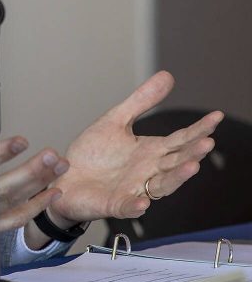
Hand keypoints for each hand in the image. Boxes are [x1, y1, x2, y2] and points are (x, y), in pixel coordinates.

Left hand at [49, 71, 222, 223]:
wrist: (65, 177)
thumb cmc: (93, 154)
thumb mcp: (116, 121)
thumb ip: (141, 102)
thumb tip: (167, 75)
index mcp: (150, 151)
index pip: (180, 139)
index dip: (198, 129)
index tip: (216, 116)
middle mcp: (148, 171)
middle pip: (176, 162)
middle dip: (193, 153)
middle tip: (208, 142)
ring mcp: (134, 188)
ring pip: (161, 185)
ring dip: (177, 177)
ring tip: (192, 166)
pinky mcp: (114, 203)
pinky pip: (128, 206)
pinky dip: (136, 205)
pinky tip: (142, 201)